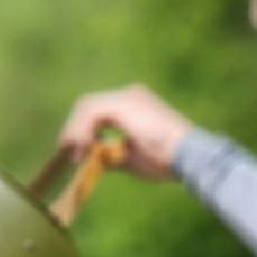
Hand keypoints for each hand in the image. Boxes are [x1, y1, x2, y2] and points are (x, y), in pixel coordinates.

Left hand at [58, 84, 192, 179]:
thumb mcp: (133, 158)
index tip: (78, 153)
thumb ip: (112, 154)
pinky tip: (83, 147)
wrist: (188, 156)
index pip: (101, 112)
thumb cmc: (168, 160)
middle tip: (68, 153)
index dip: (84, 131)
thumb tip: (94, 159)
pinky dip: (83, 130)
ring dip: (77, 131)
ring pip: (87, 108)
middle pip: (90, 106)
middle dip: (75, 129)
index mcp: (136, 105)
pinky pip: (91, 113)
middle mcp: (130, 95)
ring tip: (76, 155)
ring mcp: (126, 97)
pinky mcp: (122, 104)